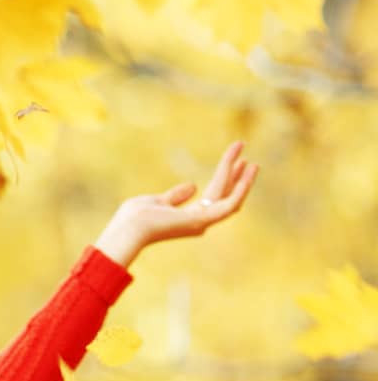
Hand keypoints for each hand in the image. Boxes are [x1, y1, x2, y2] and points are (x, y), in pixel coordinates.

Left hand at [93, 141, 257, 268]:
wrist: (127, 228)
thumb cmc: (134, 218)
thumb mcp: (157, 201)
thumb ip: (175, 196)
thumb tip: (193, 186)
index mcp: (189, 218)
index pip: (214, 195)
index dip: (226, 177)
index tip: (235, 160)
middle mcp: (200, 222)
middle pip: (224, 194)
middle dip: (235, 173)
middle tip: (243, 151)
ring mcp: (202, 222)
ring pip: (230, 197)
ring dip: (243, 179)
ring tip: (252, 161)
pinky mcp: (203, 220)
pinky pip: (229, 204)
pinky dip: (241, 188)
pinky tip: (248, 172)